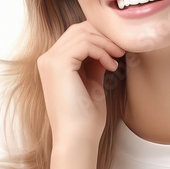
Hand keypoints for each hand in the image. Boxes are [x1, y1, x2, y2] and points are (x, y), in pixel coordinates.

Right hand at [36, 21, 125, 149]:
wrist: (77, 138)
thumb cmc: (85, 119)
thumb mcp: (92, 84)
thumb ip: (95, 64)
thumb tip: (107, 48)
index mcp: (53, 63)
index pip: (76, 35)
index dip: (100, 37)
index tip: (119, 49)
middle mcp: (47, 59)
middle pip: (78, 29)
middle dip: (103, 35)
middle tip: (122, 48)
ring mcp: (50, 60)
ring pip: (82, 34)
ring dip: (106, 43)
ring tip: (118, 58)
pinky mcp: (58, 64)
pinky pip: (84, 43)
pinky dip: (102, 51)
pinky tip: (111, 66)